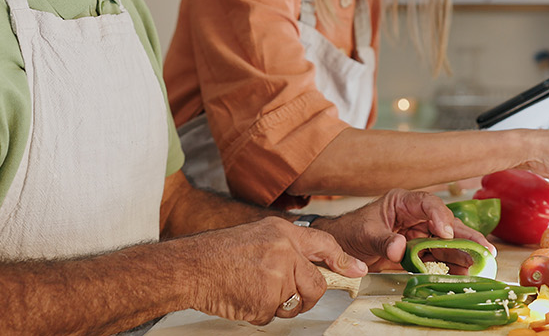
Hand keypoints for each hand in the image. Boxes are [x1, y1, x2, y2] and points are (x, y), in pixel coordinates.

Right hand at [184, 217, 365, 324]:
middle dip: (306, 297)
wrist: (191, 267)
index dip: (342, 260)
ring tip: (251, 289)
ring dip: (276, 306)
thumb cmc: (218, 253)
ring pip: (294, 303)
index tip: (357, 270)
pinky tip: (242, 297)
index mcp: (282, 232)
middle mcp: (284, 251)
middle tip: (287, 296)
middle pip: (315, 285)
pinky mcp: (266, 300)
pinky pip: (272, 316)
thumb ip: (286, 248)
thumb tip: (310, 266)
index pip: (324, 244)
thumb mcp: (257, 236)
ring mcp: (277, 276)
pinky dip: (258, 313)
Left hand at [314, 189, 494, 272]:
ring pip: (446, 241)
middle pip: (445, 223)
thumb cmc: (350, 232)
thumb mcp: (365, 235)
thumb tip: (399, 248)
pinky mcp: (419, 250)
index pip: (427, 203)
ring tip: (479, 264)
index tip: (445, 232)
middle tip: (484, 249)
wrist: (342, 248)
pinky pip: (438, 256)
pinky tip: (462, 272)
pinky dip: (450, 265)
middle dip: (465, 236)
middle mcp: (415, 216)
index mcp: (402, 203)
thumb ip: (383, 241)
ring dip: (462, 253)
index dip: (439, 216)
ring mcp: (419, 233)